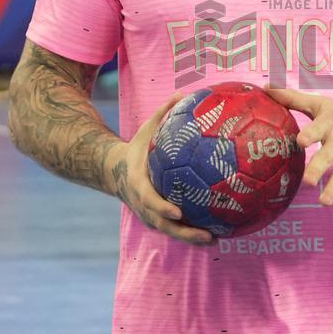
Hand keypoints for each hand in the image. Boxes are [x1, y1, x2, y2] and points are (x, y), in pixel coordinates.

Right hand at [111, 92, 212, 245]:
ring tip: (217, 240)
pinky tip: (217, 234)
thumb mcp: (146, 130)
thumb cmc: (137, 149)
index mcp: (139, 185)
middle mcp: (144, 206)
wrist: (115, 171)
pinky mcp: (158, 220)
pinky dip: (192, 234)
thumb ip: (163, 112)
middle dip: (185, 233)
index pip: (150, 201)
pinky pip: (176, 229)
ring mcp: (150, 216)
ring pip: (172, 232)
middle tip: (208, 236)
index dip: (163, 209)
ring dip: (192, 239)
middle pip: (164, 225)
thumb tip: (183, 92)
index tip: (178, 213)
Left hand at [265, 88, 332, 215]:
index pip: (317, 130)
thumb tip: (265, 87)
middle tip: (308, 181)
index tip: (301, 141)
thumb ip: (292, 98)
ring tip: (324, 202)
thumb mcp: (322, 104)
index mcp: (328, 125)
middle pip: (327, 156)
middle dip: (318, 168)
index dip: (309, 135)